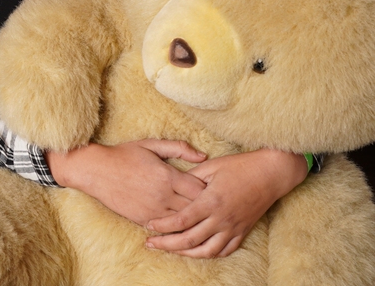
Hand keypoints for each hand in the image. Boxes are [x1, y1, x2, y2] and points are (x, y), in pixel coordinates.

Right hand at [47, 139, 207, 226]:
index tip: (212, 188)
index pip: (201, 190)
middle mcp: (163, 196)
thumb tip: (203, 156)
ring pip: (183, 222)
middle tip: (210, 204)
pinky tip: (180, 222)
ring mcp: (153, 210)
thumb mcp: (151, 145)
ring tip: (198, 215)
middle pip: (196, 209)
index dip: (210, 190)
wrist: (95, 171)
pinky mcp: (143, 219)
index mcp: (168, 176)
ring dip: (192, 219)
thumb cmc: (124, 155)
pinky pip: (167, 229)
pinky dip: (176, 226)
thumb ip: (178, 148)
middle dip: (205, 207)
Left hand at [145, 148, 307, 256]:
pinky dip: (208, 254)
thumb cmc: (239, 166)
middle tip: (150, 244)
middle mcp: (222, 218)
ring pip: (207, 251)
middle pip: (189, 240)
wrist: (271, 173)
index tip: (149, 225)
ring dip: (186, 254)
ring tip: (170, 250)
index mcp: (211, 201)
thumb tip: (171, 184)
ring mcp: (233, 227)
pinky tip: (196, 252)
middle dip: (167, 244)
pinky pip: (225, 250)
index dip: (163, 226)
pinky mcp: (243, 231)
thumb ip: (190, 178)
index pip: (181, 221)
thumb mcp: (210, 167)